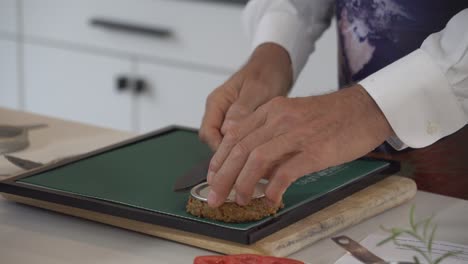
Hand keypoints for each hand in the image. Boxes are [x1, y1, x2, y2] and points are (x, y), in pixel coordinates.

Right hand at [199, 43, 292, 150]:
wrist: (277, 65)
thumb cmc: (266, 72)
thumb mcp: (256, 90)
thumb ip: (241, 109)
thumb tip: (228, 130)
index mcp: (217, 102)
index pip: (207, 133)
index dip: (219, 148)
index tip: (236, 157)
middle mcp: (219, 112)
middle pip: (215, 141)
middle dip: (229, 154)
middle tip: (249, 163)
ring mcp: (229, 118)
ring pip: (227, 143)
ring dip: (239, 151)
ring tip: (256, 158)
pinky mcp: (241, 122)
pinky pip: (239, 140)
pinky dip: (248, 146)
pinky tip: (261, 150)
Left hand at [206, 85, 393, 206]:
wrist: (364, 109)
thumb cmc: (330, 117)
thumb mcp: (293, 117)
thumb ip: (271, 137)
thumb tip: (254, 169)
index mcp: (271, 110)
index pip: (234, 135)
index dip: (219, 159)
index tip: (212, 177)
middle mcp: (279, 118)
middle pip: (240, 149)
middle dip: (222, 176)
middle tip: (214, 197)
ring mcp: (296, 133)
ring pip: (256, 159)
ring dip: (243, 184)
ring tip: (239, 200)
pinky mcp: (314, 150)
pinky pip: (286, 171)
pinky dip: (274, 188)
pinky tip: (270, 199)